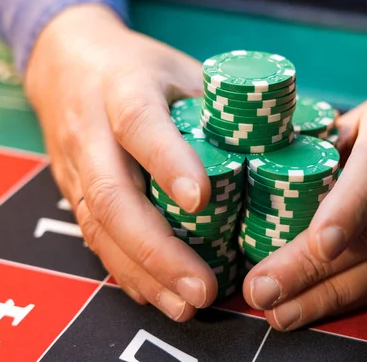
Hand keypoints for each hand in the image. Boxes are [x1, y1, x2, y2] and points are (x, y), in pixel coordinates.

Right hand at [24, 5, 217, 320]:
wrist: (66, 61)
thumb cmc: (138, 67)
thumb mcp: (181, 68)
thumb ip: (224, 103)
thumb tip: (300, 136)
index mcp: (124, 88)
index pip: (139, 124)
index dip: (168, 162)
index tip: (202, 200)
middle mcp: (91, 132)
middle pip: (112, 196)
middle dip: (158, 250)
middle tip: (203, 288)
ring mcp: (75, 166)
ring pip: (99, 228)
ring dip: (143, 273)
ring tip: (186, 305)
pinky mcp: (72, 191)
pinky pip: (94, 237)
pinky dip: (126, 270)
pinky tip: (157, 294)